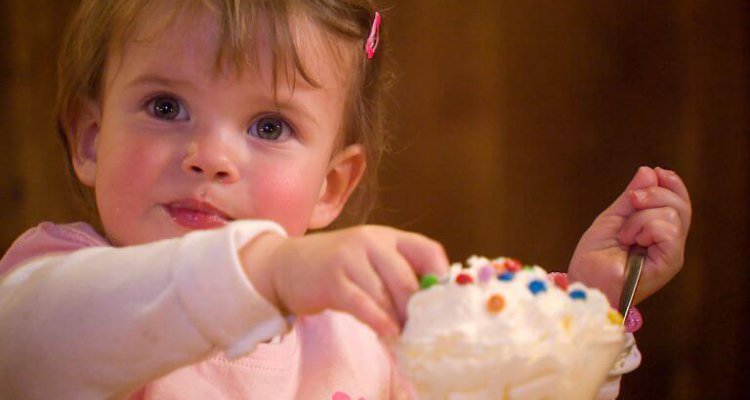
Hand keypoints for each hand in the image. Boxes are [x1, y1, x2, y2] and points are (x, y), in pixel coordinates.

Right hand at [240, 226, 448, 337]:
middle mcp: (371, 241)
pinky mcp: (332, 280)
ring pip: (386, 295)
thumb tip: (431, 303)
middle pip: (408, 278)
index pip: (427, 250)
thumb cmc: (336, 266)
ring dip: (399, 321)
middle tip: (424, 330)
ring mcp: (350, 258)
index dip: (441, 277)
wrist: (286, 264)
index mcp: (387, 236)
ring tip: (405, 337)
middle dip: (419, 309)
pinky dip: (379, 322)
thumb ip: (397, 272)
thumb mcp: (369, 259)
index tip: (444, 303)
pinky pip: (363, 304)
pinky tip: (388, 334)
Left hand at [568, 166, 690, 305]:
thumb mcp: (612, 218)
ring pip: (672, 214)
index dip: (671, 184)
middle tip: (632, 201)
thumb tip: (649, 172)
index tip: (654, 173)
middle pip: (680, 204)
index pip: (679, 201)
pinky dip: (645, 228)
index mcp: (658, 231)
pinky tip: (631, 240)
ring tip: (625, 235)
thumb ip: (632, 197)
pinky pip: (668, 230)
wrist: (585, 281)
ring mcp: (671, 253)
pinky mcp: (670, 263)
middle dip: (653, 194)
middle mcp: (669, 242)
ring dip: (640, 218)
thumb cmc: (595, 257)